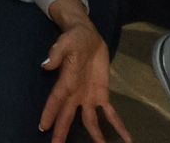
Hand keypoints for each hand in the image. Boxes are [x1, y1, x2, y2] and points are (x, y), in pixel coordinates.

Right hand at [38, 15, 129, 142]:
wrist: (88, 36)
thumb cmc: (74, 38)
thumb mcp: (66, 42)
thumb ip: (56, 53)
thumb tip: (46, 65)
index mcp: (66, 81)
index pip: (55, 100)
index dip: (49, 113)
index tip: (42, 127)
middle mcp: (75, 94)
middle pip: (67, 116)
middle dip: (61, 132)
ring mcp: (88, 97)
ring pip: (89, 121)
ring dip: (94, 135)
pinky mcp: (102, 95)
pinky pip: (109, 114)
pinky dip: (117, 126)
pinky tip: (126, 138)